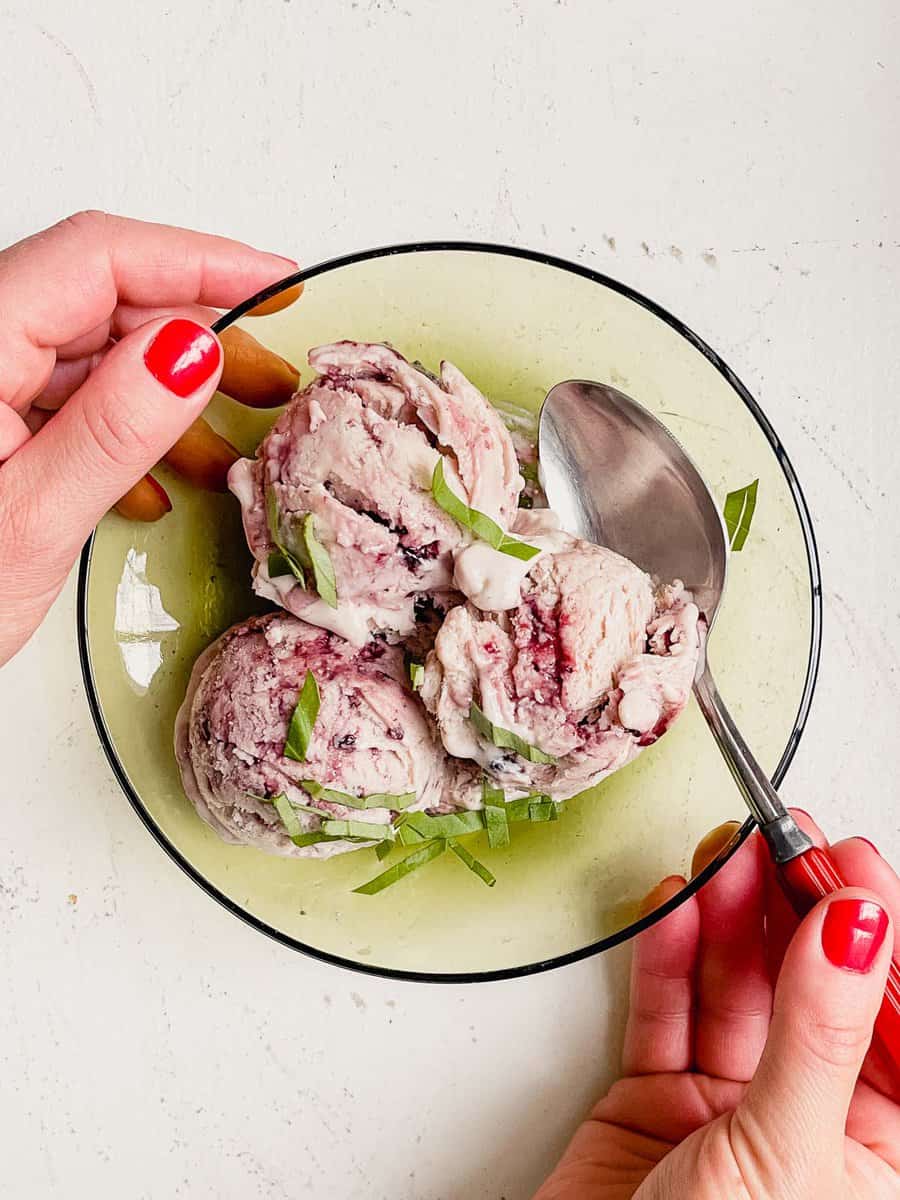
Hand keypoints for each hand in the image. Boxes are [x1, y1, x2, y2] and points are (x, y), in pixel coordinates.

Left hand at [0, 211, 299, 665]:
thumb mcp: (31, 522)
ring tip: (232, 436)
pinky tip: (158, 479)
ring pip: (91, 355)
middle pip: (100, 300)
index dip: (198, 260)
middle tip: (270, 371)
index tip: (272, 282)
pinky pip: (68, 403)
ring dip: (169, 391)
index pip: (96, 260)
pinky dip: (126, 430)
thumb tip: (192, 347)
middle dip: (198, 330)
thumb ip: (114, 427)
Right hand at [534, 812, 899, 1198]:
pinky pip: (668, 1011)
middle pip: (812, 992)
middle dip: (797, 910)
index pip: (894, 1021)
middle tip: (785, 839)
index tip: (855, 863)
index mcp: (880, 1158)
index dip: (877, 937)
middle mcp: (811, 1125)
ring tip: (728, 855)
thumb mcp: (785, 1159)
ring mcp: (731, 1109)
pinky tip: (678, 906)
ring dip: (731, 918)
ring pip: (739, 991)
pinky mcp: (659, 1099)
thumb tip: (859, 927)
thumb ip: (819, 1033)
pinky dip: (668, 956)